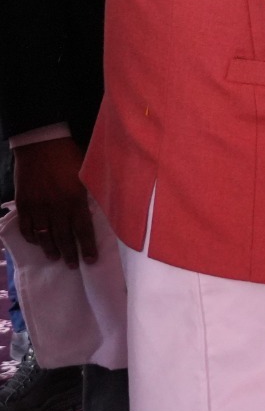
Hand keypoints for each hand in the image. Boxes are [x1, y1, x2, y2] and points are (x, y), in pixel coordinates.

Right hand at [13, 138, 95, 266]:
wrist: (40, 144)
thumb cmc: (68, 156)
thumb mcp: (85, 174)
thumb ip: (88, 194)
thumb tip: (95, 211)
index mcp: (75, 199)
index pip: (83, 229)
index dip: (88, 247)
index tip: (91, 260)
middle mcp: (56, 207)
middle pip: (63, 236)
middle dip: (70, 253)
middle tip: (73, 265)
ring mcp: (37, 206)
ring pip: (43, 235)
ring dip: (50, 249)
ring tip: (55, 258)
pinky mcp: (23, 204)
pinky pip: (26, 227)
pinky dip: (31, 237)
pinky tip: (37, 242)